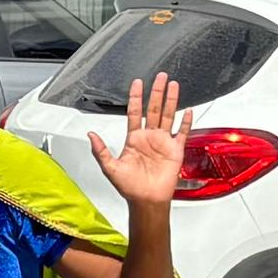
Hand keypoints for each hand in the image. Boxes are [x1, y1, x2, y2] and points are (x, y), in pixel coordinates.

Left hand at [92, 76, 193, 215]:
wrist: (145, 200)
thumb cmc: (129, 187)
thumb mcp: (110, 167)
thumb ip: (100, 150)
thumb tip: (90, 134)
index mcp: (134, 139)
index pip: (134, 112)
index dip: (135, 97)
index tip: (137, 83)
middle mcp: (149, 137)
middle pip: (154, 109)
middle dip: (157, 92)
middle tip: (160, 76)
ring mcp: (163, 142)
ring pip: (168, 116)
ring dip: (172, 100)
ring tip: (174, 85)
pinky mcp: (175, 150)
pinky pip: (181, 133)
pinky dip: (185, 122)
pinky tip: (188, 110)